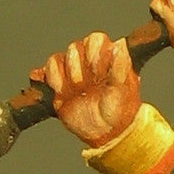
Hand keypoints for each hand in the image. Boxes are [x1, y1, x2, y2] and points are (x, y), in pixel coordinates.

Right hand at [32, 32, 140, 146]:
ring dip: (67, 74)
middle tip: (87, 86)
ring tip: (77, 90)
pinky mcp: (59, 84)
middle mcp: (88, 61)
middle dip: (79, 67)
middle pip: (74, 47)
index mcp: (108, 58)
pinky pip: (49, 71)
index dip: (94, 52)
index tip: (98, 71)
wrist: (105, 134)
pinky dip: (53, 79)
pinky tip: (61, 91)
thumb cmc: (120, 111)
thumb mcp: (124, 89)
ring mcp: (72, 72)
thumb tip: (120, 45)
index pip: (95, 40)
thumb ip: (121, 66)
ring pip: (59, 58)